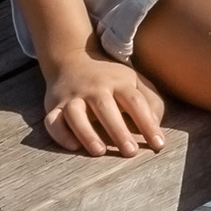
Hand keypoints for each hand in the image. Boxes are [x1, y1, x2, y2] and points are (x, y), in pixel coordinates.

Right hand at [40, 48, 168, 155]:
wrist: (72, 58)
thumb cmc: (111, 78)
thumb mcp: (134, 82)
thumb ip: (150, 102)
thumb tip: (156, 127)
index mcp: (119, 82)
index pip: (135, 101)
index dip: (148, 123)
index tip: (158, 144)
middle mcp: (94, 88)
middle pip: (105, 107)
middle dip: (118, 130)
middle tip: (130, 152)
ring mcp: (72, 96)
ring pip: (75, 114)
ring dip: (86, 133)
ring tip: (99, 151)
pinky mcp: (54, 106)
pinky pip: (52, 120)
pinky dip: (60, 134)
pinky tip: (73, 146)